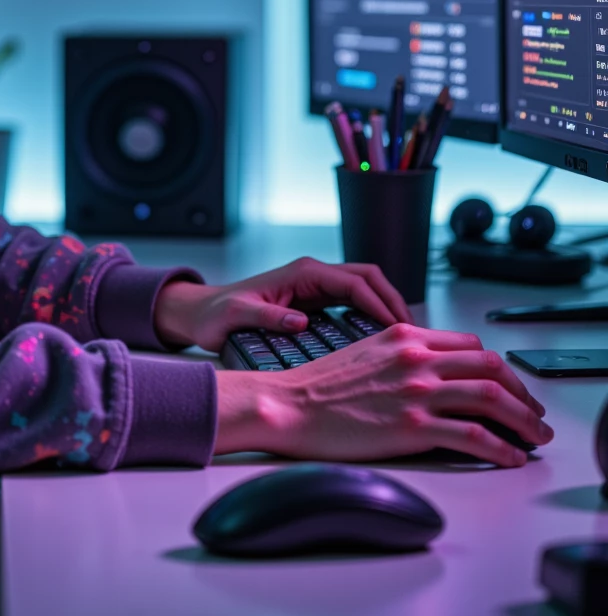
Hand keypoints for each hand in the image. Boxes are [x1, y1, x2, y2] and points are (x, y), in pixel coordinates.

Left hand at [153, 257, 411, 352]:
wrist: (201, 315)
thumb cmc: (216, 315)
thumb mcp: (237, 317)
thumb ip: (267, 318)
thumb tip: (299, 322)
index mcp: (302, 273)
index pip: (354, 282)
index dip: (380, 304)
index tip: (398, 329)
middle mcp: (313, 275)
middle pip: (368, 278)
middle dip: (393, 301)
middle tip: (413, 334)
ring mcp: (315, 288)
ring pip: (365, 290)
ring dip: (387, 308)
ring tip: (406, 339)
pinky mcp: (315, 303)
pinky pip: (353, 304)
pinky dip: (373, 316)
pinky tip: (382, 342)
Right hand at [214, 323, 552, 467]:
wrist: (289, 405)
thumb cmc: (320, 386)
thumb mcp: (367, 351)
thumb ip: (403, 355)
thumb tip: (433, 371)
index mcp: (405, 334)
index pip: (471, 345)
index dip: (500, 368)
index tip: (510, 387)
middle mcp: (417, 356)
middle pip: (491, 367)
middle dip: (522, 393)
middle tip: (533, 414)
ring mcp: (417, 390)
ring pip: (491, 398)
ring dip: (523, 421)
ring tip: (534, 438)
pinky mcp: (413, 426)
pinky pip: (473, 436)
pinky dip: (501, 447)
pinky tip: (509, 457)